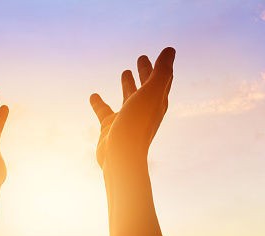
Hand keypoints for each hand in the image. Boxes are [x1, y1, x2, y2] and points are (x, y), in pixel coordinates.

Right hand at [90, 47, 174, 169]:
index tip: (162, 53)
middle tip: (141, 58)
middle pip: (147, 87)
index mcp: (157, 102)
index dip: (162, 66)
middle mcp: (143, 110)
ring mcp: (127, 118)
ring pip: (129, 97)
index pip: (163, 80)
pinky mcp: (110, 127)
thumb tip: (171, 49)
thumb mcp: (151, 93)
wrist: (120, 156)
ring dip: (128, 84)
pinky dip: (100, 102)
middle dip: (146, 72)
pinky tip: (93, 95)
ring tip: (125, 71)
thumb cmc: (137, 124)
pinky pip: (104, 111)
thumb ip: (161, 71)